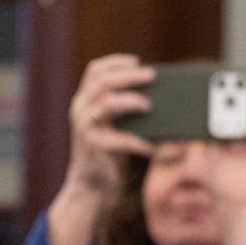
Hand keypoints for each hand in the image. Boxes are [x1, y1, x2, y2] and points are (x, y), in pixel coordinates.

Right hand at [64, 54, 155, 195]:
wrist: (92, 184)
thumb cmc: (111, 150)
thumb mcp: (116, 124)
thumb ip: (129, 107)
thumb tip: (164, 94)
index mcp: (85, 99)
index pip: (94, 71)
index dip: (115, 62)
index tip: (136, 61)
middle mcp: (81, 109)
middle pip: (102, 81)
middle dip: (128, 75)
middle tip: (151, 75)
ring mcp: (85, 127)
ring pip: (106, 103)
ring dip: (130, 100)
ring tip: (149, 105)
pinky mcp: (93, 147)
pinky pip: (118, 139)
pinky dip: (138, 141)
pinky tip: (153, 146)